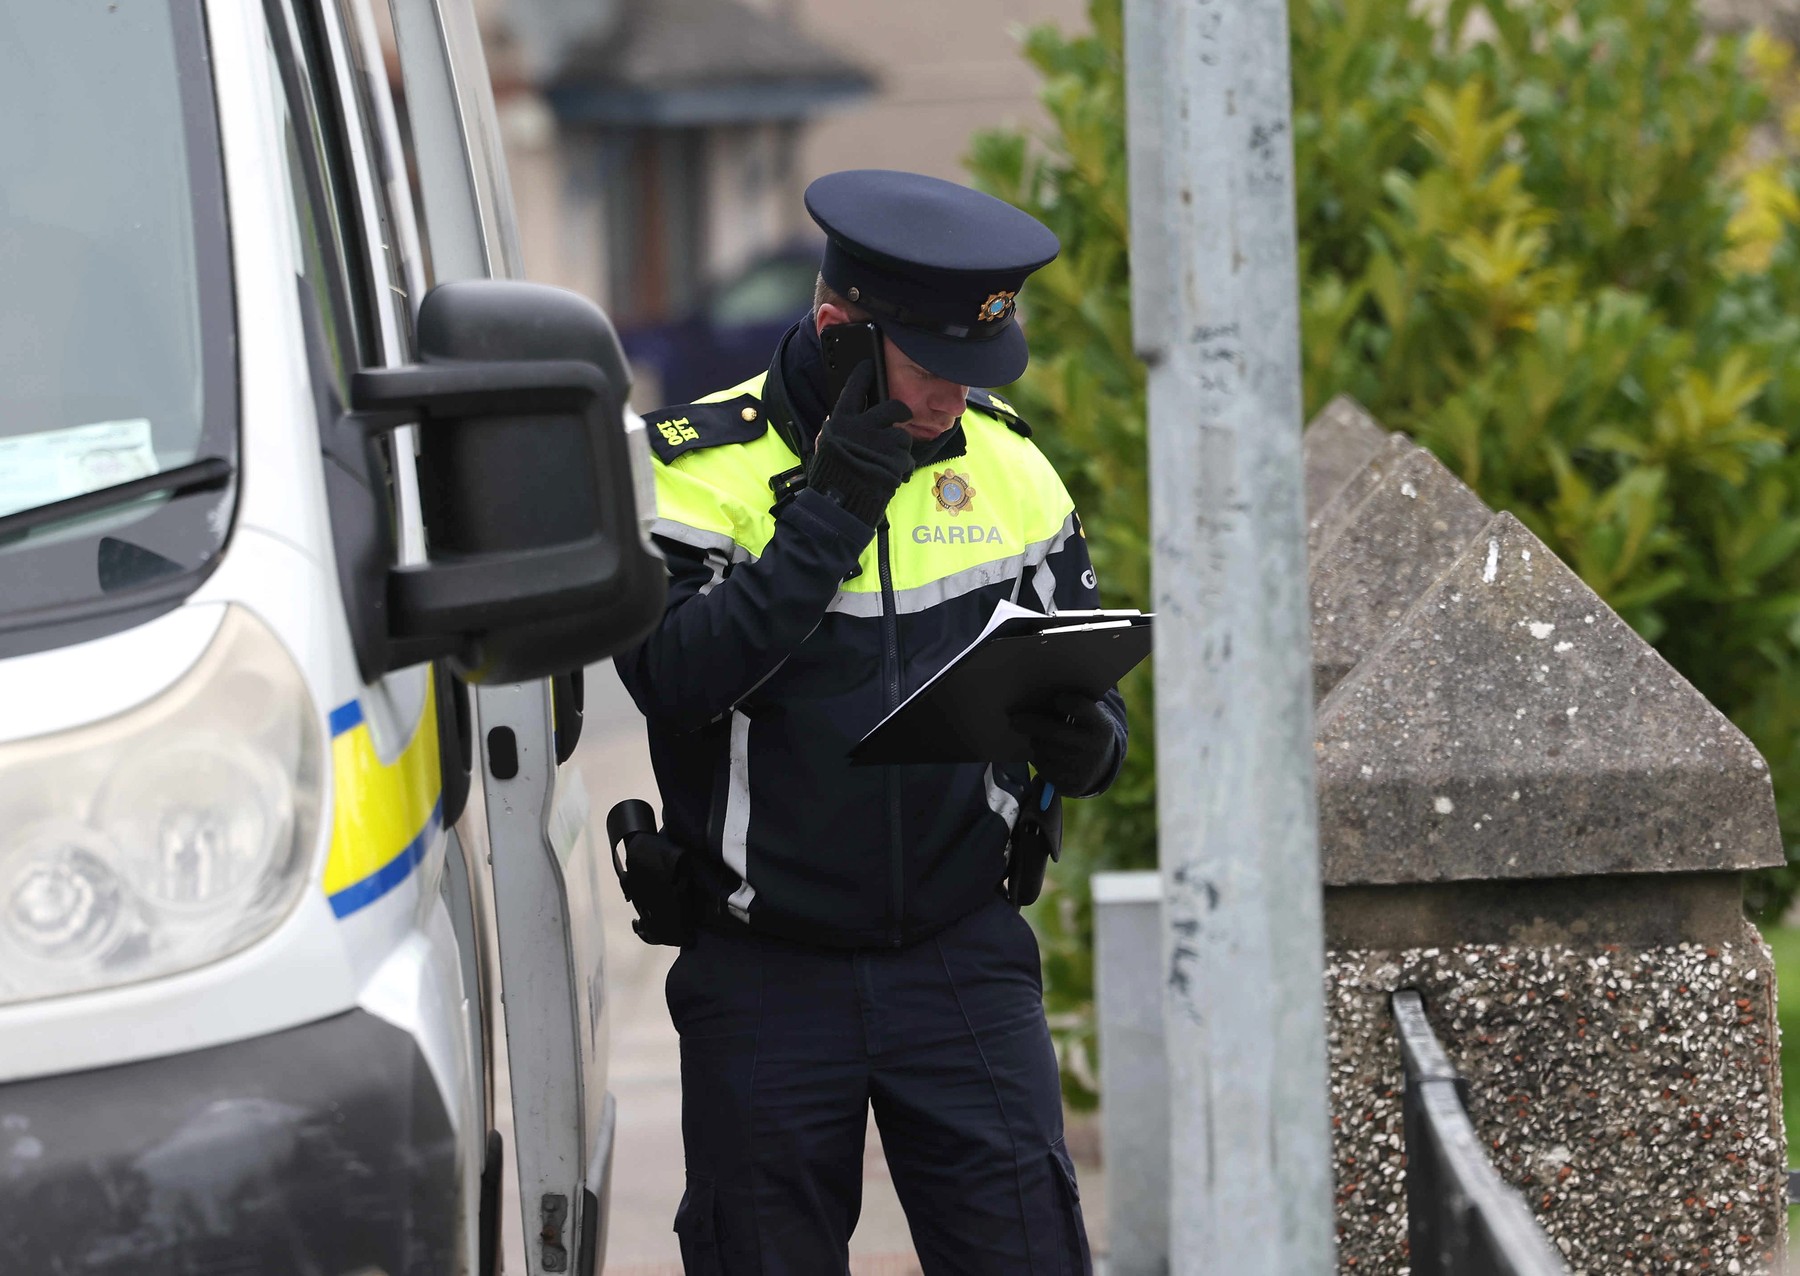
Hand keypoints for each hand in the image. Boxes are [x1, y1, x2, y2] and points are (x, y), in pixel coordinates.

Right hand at [806, 360, 912, 525]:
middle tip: (901, 417)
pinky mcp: (896, 460)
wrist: (838, 506)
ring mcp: (881, 443)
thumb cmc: (830, 478)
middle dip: (901, 413)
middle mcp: (862, 427)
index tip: (869, 366)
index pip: (854, 389)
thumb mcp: (827, 446)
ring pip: (903, 436)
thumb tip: (840, 413)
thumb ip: (838, 428)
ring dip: (899, 449)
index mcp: (841, 422)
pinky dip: (902, 468)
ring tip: (885, 463)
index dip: (863, 375)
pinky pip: (907, 458)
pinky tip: (889, 476)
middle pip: (893, 407)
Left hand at [1009, 691, 1117, 795]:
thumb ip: (1074, 705)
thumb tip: (1041, 696)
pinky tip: (1044, 754)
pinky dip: (1039, 759)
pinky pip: (1043, 768)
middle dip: (1031, 724)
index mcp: (1102, 725)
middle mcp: (1094, 747)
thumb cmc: (1085, 731)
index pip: (1079, 707)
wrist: (1099, 766)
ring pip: (1044, 750)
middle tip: (1014, 720)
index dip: (1065, 701)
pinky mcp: (1070, 784)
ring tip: (1038, 738)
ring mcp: (1082, 768)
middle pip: (1053, 732)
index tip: (1056, 698)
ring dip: (1035, 742)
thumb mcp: (1089, 716)